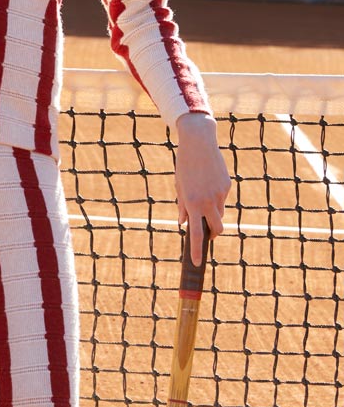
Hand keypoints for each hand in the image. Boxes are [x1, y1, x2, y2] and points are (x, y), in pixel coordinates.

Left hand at [174, 113, 230, 264]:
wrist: (199, 143)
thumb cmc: (184, 166)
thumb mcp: (179, 187)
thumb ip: (183, 207)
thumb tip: (184, 224)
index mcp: (192, 203)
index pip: (196, 234)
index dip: (196, 250)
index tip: (196, 263)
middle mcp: (208, 201)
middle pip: (216, 229)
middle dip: (212, 235)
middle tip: (206, 233)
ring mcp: (220, 194)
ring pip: (219, 214)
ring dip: (213, 215)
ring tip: (202, 198)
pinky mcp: (227, 186)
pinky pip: (222, 199)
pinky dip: (216, 198)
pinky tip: (208, 181)